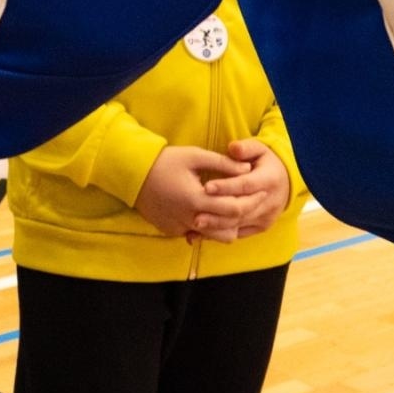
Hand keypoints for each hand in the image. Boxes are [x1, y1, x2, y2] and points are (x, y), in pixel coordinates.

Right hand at [133, 145, 252, 237]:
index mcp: (196, 199)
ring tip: (232, 209)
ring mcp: (179, 228)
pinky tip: (210, 212)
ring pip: (215, 237)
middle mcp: (189, 219)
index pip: (234, 209)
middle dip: (244, 215)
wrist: (131, 173)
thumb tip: (247, 169)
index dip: (251, 201)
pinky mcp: (172, 231)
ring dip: (227, 226)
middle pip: (229, 229)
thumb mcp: (193, 156)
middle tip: (253, 202)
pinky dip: (207, 226)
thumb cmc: (164, 161)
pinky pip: (197, 234)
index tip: (262, 192)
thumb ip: (222, 163)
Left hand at [203, 138, 291, 238]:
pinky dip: (220, 233)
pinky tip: (202, 233)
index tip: (206, 187)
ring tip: (195, 225)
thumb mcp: (259, 149)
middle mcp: (270, 201)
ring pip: (239, 224)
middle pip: (241, 209)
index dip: (226, 187)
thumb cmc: (265, 162)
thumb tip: (234, 148)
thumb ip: (246, 147)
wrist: (285, 181)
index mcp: (269, 180)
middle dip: (218, 213)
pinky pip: (239, 233)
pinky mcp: (261, 226)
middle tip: (196, 215)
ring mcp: (266, 216)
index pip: (246, 185)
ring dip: (216, 226)